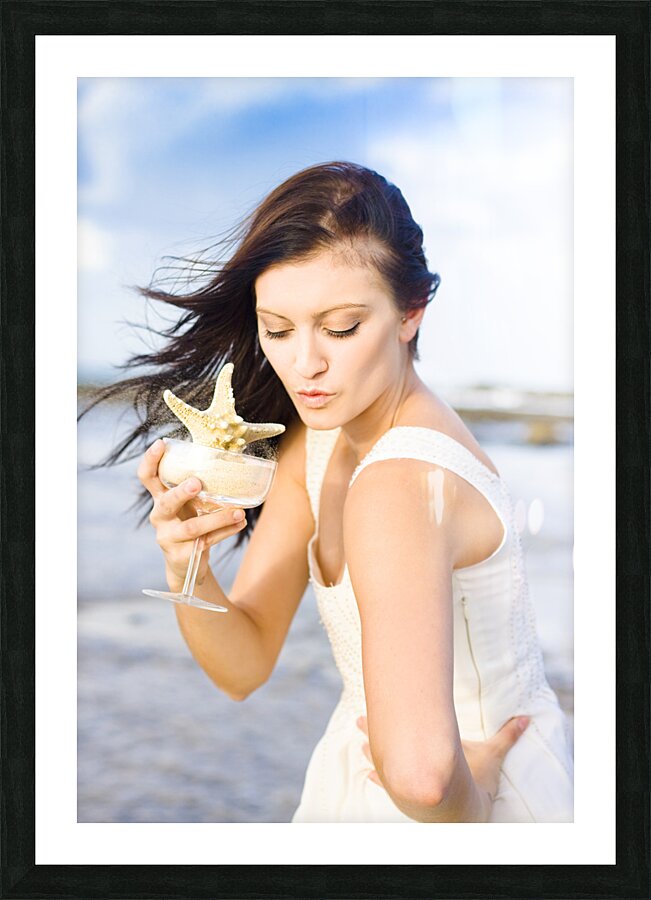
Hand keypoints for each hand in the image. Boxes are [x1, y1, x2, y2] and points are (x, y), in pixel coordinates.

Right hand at [137, 439, 246, 588]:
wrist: (185, 565)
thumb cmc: (189, 523)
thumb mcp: (188, 505)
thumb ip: (198, 488)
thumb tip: (229, 459)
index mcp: (160, 498)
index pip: (147, 477)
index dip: (150, 460)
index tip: (161, 443)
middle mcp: (160, 516)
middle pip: (166, 503)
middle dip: (181, 493)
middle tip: (196, 483)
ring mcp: (168, 537)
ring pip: (192, 527)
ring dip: (218, 518)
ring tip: (239, 512)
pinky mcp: (182, 555)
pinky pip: (206, 541)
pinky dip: (226, 531)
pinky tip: (240, 523)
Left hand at [356, 714, 529, 801]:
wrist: (465, 813)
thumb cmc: (475, 781)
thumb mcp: (492, 756)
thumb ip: (507, 736)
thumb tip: (525, 718)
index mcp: (431, 747)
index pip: (407, 728)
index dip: (390, 717)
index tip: (376, 705)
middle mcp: (416, 763)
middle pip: (390, 743)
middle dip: (374, 729)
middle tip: (359, 719)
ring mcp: (411, 782)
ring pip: (384, 763)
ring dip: (372, 751)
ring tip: (360, 741)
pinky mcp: (409, 797)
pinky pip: (389, 785)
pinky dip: (378, 779)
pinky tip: (366, 775)